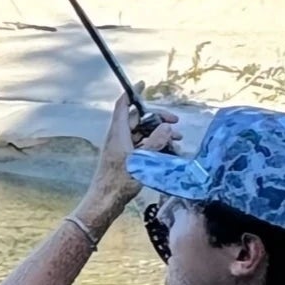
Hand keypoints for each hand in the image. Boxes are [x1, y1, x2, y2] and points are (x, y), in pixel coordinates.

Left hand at [77, 96, 177, 230]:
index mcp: (117, 133)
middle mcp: (118, 137)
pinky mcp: (126, 159)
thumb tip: (168, 127)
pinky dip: (155, 146)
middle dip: (158, 119)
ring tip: (178, 141)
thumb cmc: (119, 181)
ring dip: (160, 134)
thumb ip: (155, 143)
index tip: (143, 83)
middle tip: (176, 122)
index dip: (132, 93)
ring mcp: (121, 148)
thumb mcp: (141, 161)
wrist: (105, 201)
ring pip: (143, 134)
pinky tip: (170, 153)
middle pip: (138, 120)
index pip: (123, 106)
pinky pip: (142, 146)